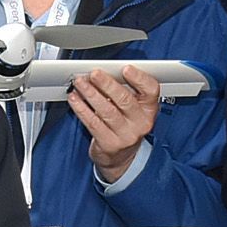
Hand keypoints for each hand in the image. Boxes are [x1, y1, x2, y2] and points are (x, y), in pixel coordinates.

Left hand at [67, 65, 162, 181]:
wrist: (120, 158)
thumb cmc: (125, 126)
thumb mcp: (133, 109)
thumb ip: (124, 90)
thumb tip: (105, 72)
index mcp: (149, 109)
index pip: (151, 90)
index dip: (139, 78)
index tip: (125, 69)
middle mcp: (140, 123)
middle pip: (125, 100)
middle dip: (107, 84)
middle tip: (94, 74)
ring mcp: (126, 136)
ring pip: (107, 111)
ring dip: (91, 94)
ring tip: (80, 83)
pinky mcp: (109, 144)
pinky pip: (93, 123)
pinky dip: (82, 109)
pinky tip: (75, 99)